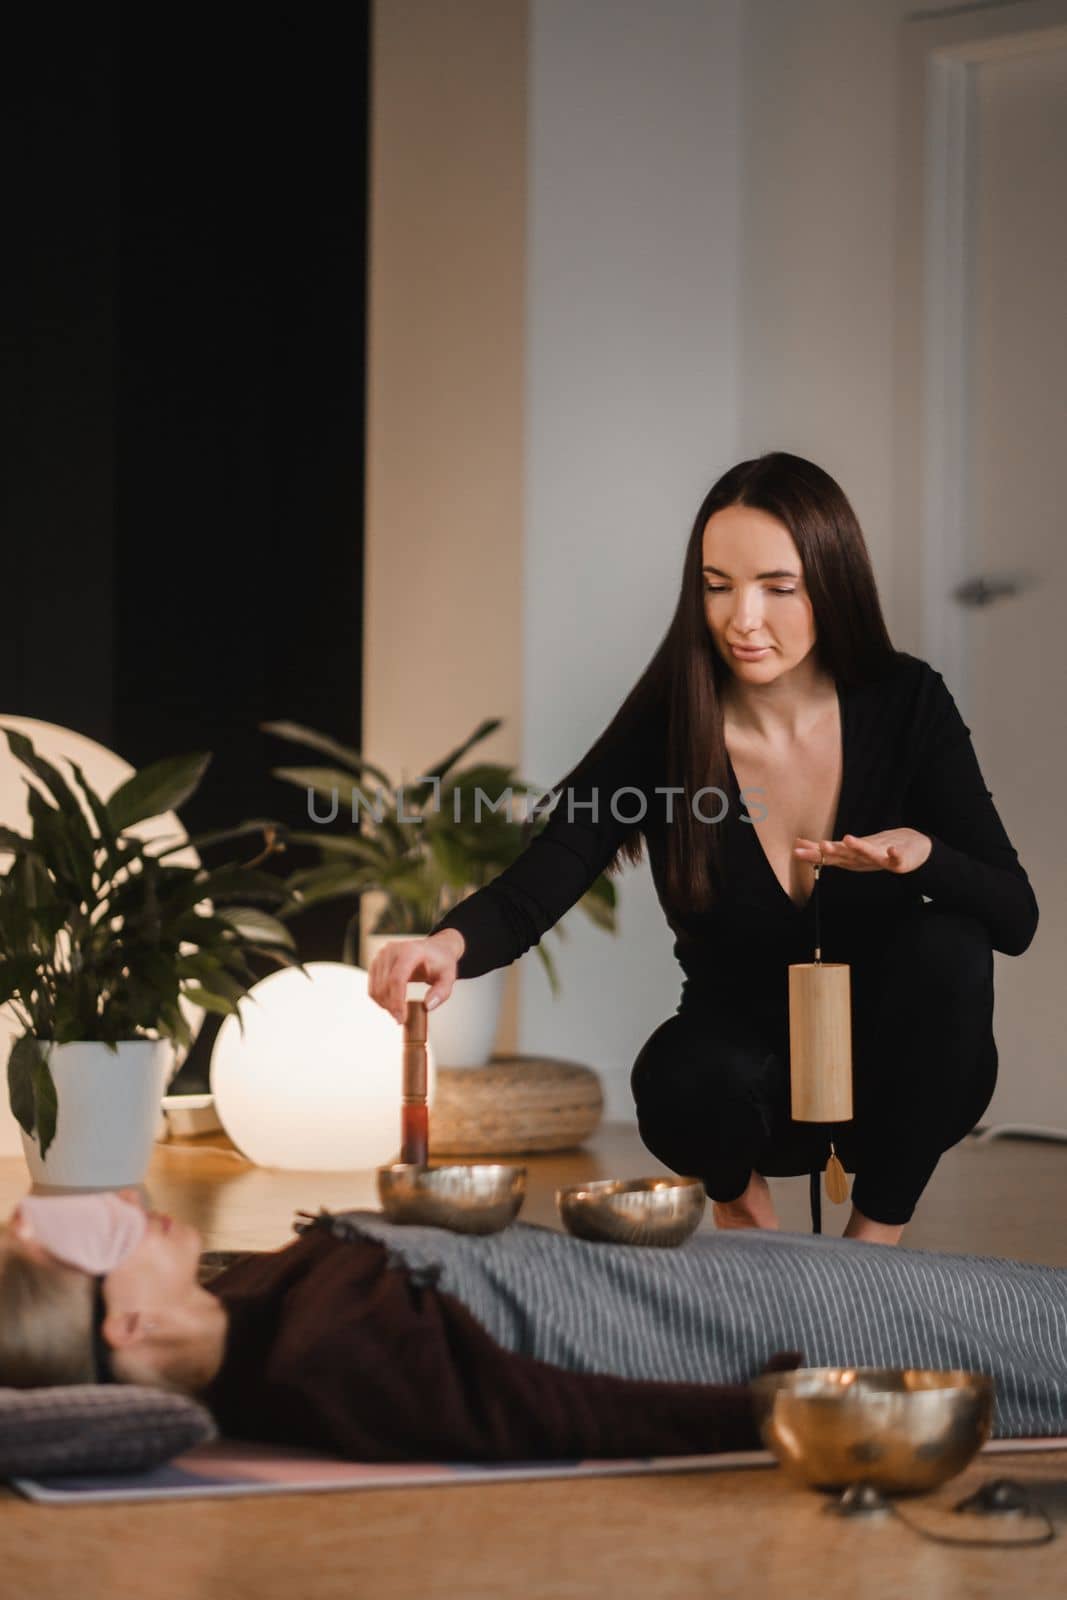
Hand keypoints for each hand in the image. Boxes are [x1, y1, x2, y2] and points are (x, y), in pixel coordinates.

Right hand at [367, 929, 464, 1024]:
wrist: (434, 949)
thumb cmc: (441, 962)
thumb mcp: (449, 977)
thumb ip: (442, 992)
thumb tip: (427, 1006)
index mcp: (410, 951)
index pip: (397, 979)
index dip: (397, 1001)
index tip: (402, 1019)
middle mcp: (392, 950)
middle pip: (384, 985)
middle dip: (391, 1007)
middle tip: (402, 1020)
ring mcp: (381, 955)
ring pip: (376, 988)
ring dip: (385, 1005)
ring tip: (399, 1012)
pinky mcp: (376, 962)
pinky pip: (372, 987)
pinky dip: (380, 999)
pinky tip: (392, 1004)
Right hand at [793, 827, 931, 875]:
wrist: (912, 853)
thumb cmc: (877, 849)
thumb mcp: (849, 849)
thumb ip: (825, 848)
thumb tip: (798, 842)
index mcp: (850, 858)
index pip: (829, 856)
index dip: (814, 854)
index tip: (797, 850)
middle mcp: (862, 861)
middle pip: (846, 856)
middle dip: (832, 852)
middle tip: (818, 846)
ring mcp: (881, 860)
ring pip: (867, 855)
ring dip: (858, 849)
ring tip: (847, 839)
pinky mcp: (899, 861)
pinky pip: (896, 858)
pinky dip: (894, 854)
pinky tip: (891, 850)